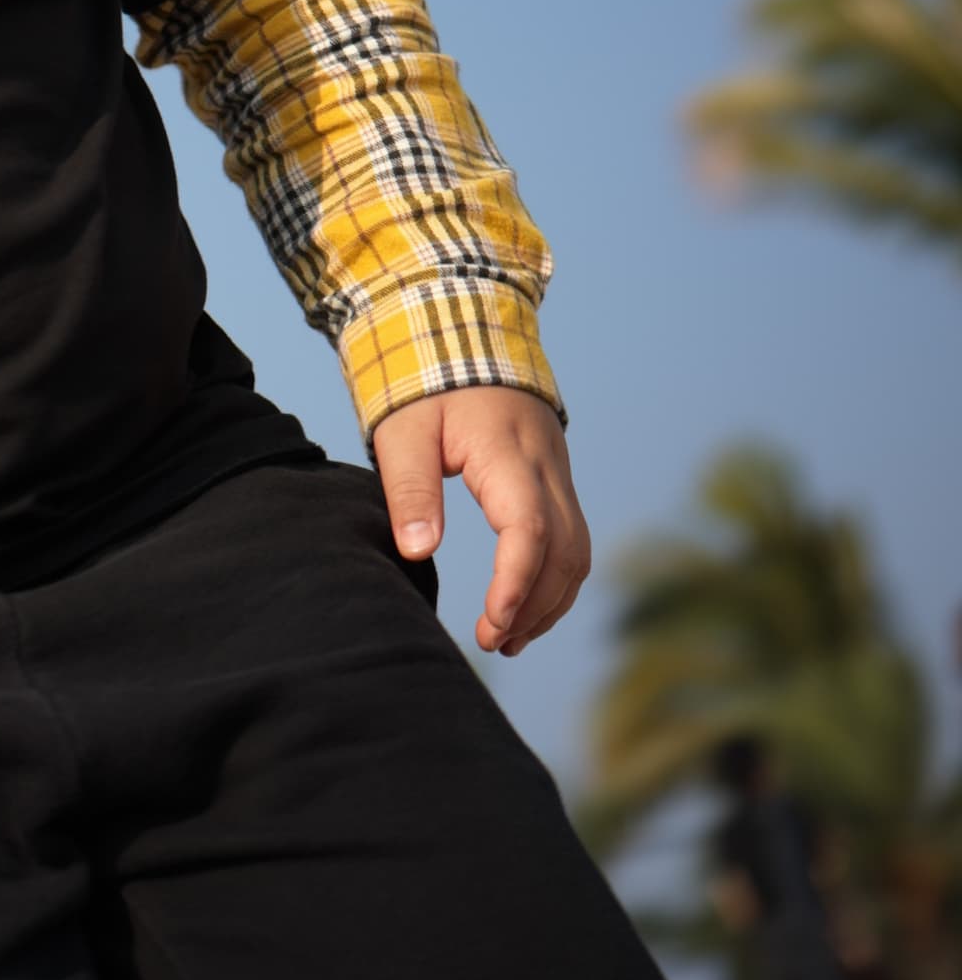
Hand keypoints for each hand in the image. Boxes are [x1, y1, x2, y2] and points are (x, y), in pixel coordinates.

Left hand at [373, 387, 589, 656]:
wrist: (465, 337)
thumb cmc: (426, 387)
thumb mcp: (403, 432)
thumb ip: (410, 490)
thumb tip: (419, 552)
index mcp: (508, 454)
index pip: (528, 530)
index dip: (515, 584)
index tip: (491, 625)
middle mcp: (546, 467)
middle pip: (563, 552)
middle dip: (533, 607)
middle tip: (491, 643)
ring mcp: (558, 474)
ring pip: (576, 551)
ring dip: (550, 601)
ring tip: (508, 639)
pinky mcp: (555, 481)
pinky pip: (572, 540)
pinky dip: (555, 580)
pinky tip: (526, 606)